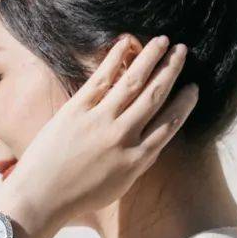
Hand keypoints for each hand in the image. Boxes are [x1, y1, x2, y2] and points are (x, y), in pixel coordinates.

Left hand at [0, 35, 198, 237]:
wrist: (42, 197)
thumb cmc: (79, 196)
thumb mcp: (118, 185)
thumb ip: (136, 161)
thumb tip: (148, 139)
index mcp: (137, 160)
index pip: (169, 125)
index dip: (184, 104)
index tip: (194, 88)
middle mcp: (122, 138)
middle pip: (155, 97)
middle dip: (171, 71)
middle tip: (183, 51)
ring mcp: (99, 122)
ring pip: (133, 82)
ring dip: (150, 57)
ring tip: (163, 40)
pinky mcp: (76, 110)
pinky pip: (101, 78)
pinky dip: (116, 58)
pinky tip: (127, 42)